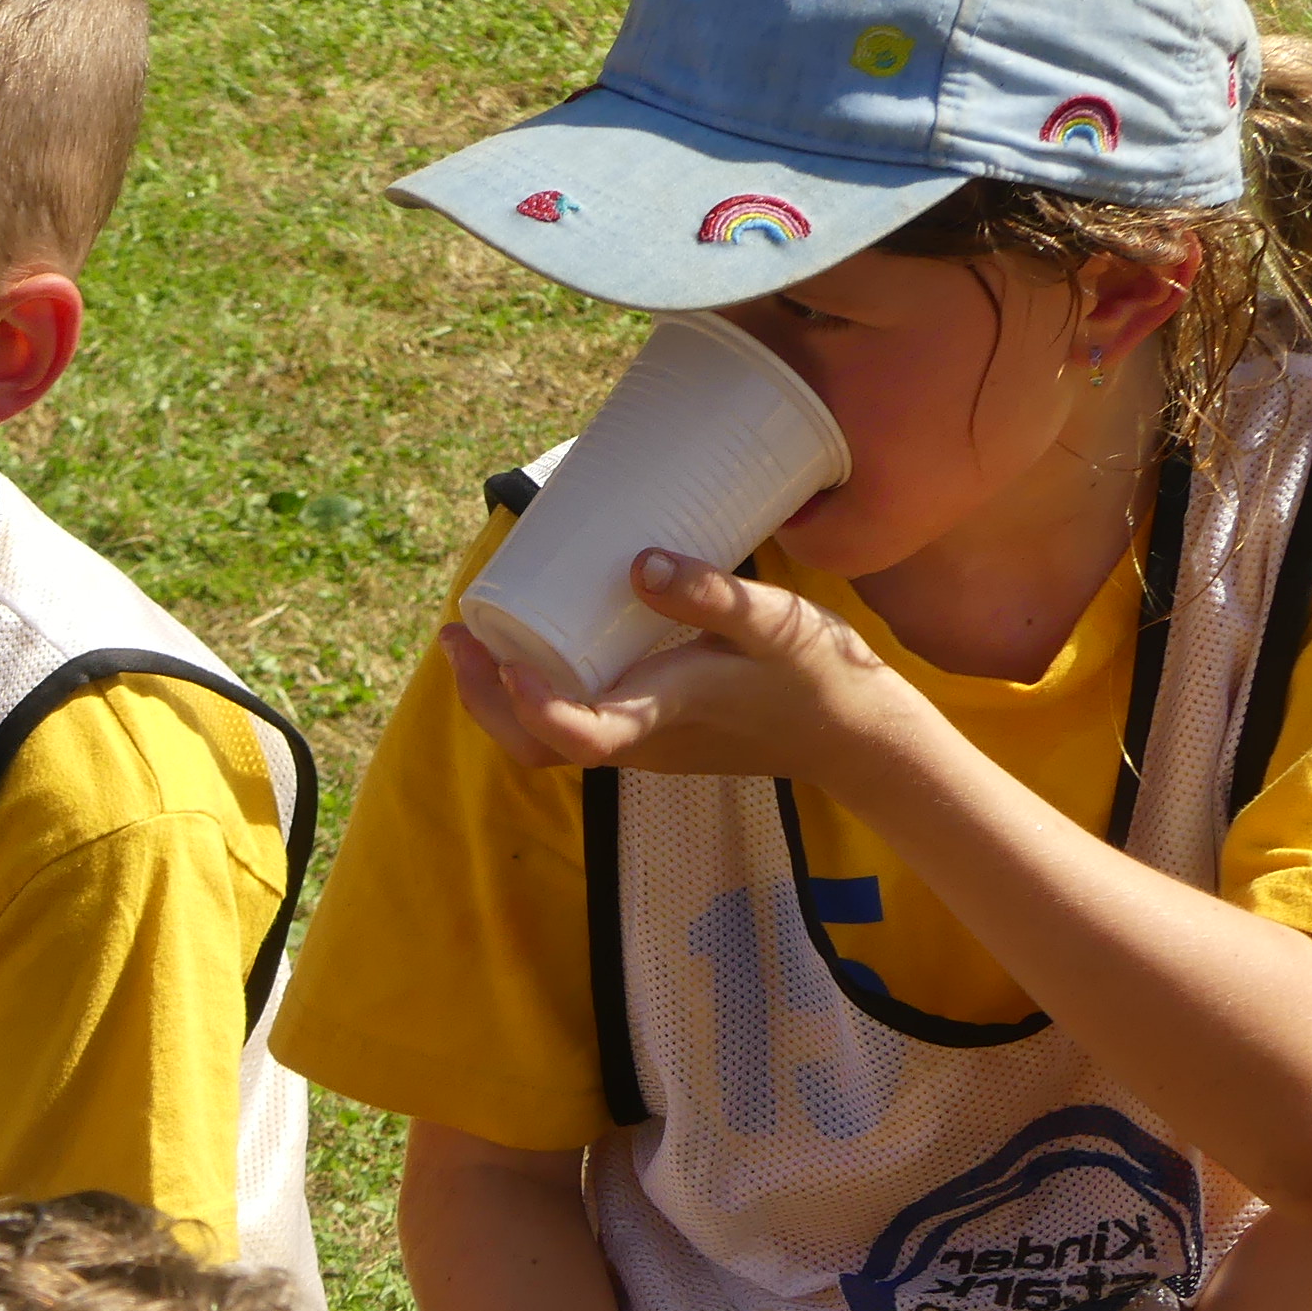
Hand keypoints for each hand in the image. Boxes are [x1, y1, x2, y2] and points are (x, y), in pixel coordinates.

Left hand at [443, 551, 917, 796]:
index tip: (498, 656)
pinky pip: (574, 721)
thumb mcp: (774, 623)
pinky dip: (536, 691)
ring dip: (500, 696)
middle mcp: (640, 741)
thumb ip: (711, 594)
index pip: (574, 735)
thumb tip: (639, 564)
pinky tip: (532, 645)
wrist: (855, 735)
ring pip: (547, 741)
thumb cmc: (816, 677)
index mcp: (663, 719)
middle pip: (534, 747)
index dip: (525, 704)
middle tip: (456, 637)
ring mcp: (642, 741)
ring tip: (473, 638)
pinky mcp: (651, 730)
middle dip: (483, 698)